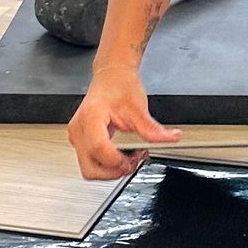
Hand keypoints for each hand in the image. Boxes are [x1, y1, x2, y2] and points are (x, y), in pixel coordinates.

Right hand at [67, 66, 178, 180]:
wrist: (112, 76)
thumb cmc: (119, 86)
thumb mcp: (138, 107)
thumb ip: (152, 128)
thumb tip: (170, 138)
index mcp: (91, 117)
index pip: (98, 148)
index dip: (117, 160)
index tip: (133, 158)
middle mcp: (79, 129)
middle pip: (90, 168)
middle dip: (113, 171)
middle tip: (132, 162)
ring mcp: (77, 137)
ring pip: (89, 170)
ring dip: (111, 170)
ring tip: (128, 157)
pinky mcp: (81, 142)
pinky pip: (91, 163)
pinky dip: (107, 165)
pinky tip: (121, 154)